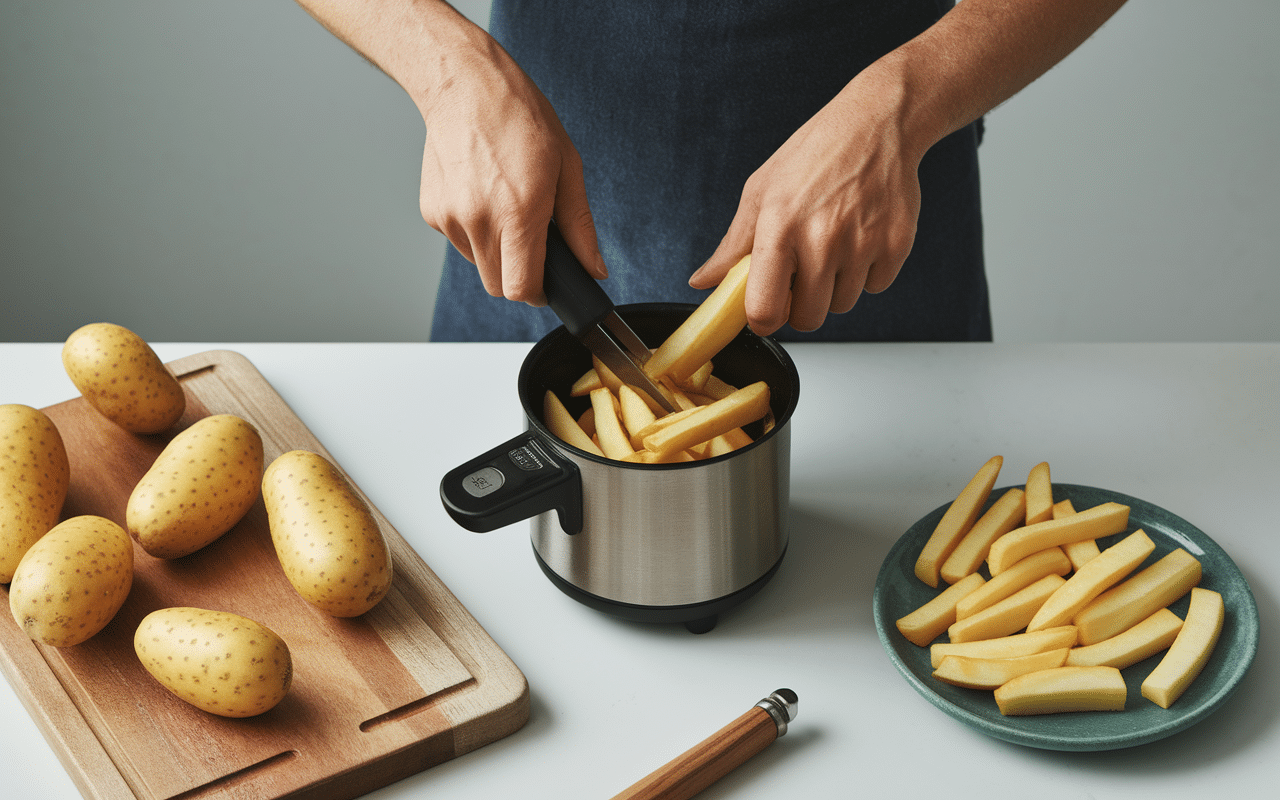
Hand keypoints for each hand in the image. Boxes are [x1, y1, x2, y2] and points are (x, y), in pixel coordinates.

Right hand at [417, 30, 604, 304]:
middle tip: (533, 243)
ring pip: (478, 264)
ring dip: (496, 252)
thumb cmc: (519, 117)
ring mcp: (450, 218)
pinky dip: (475, 231)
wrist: (464, 85)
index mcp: (518, 212)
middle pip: (497, 286)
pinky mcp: (432, 212)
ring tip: (507, 206)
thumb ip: (580, 227)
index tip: (548, 285)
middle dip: (519, 275)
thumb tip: (594, 269)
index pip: (521, 289)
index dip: (539, 294)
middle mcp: (478, 220)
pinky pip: (459, 241)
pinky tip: (483, 194)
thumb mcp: (567, 167)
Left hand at [691, 76, 922, 334]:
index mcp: (780, 227)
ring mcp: (863, 244)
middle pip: (808, 318)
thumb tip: (703, 281)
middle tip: (801, 272)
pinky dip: (867, 272)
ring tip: (833, 245)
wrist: (877, 123)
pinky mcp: (896, 245)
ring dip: (834, 287)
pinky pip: (875, 287)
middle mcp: (822, 239)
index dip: (763, 319)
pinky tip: (860, 237)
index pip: (765, 310)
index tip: (765, 311)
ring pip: (842, 305)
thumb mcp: (761, 191)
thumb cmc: (815, 154)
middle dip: (801, 304)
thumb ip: (733, 246)